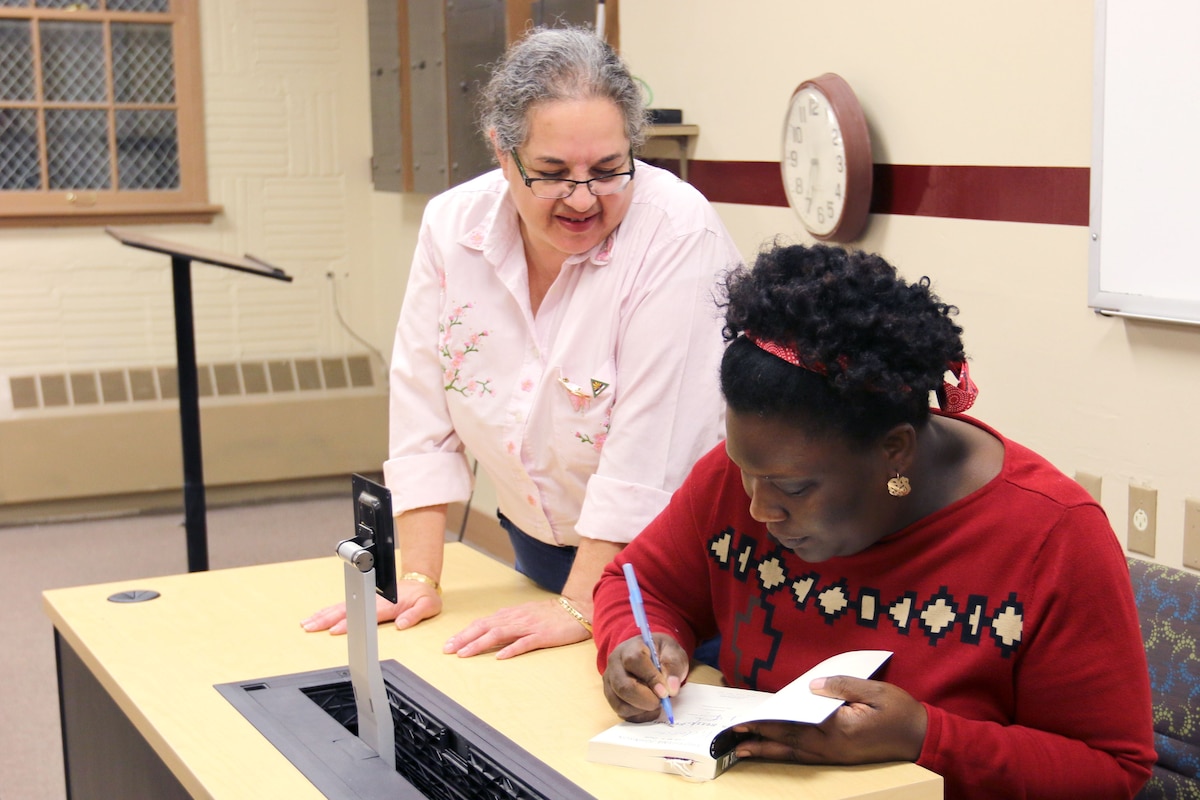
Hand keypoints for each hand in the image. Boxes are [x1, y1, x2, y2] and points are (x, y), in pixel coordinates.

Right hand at [300, 579, 441, 634]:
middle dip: (326, 619)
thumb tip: (402, 624)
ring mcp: (367, 598)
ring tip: (307, 623)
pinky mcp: (364, 599)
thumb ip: (415, 615)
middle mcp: (374, 600)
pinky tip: (318, 617)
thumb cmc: (423, 596)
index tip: (334, 630)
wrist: (420, 582)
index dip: (349, 623)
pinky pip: (344, 605)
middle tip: (310, 627)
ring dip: (323, 615)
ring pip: (341, 606)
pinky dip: (328, 611)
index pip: (365, 615)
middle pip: (347, 610)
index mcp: (387, 604)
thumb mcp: (427, 606)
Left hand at [442, 595, 592, 658]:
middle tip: (448, 650)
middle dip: (464, 638)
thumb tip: (489, 630)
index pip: (482, 623)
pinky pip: (525, 643)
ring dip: (480, 643)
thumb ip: (508, 622)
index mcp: (511, 614)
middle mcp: (516, 618)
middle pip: (485, 627)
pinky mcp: (543, 635)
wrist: (577, 609)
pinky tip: (500, 657)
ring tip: (465, 653)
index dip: (464, 633)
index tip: (449, 643)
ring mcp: (529, 626)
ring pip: (499, 634)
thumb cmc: (552, 614)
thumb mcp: (526, 614)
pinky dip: (511, 649)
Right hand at [602, 633, 688, 721]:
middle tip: (662, 702)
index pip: (634, 661)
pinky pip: (621, 713)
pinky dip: (638, 716)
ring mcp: (610, 682)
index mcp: (629, 648)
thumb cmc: (661, 653)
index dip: (651, 678)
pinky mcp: (611, 697)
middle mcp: (614, 664)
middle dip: (646, 700)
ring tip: (656, 703)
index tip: (665, 691)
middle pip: (623, 686)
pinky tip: (649, 709)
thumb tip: (671, 689)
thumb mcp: (673, 652)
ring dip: (642, 710)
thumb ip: (674, 666)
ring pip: (620, 704)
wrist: (648, 656)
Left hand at [733, 676, 926, 764]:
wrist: (923, 737)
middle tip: (734, 738)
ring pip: (796, 754)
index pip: (795, 725)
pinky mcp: (841, 757)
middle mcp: (834, 747)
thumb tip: (812, 684)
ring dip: (769, 751)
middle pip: (790, 743)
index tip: (746, 722)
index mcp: (840, 729)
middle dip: (760, 739)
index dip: (769, 723)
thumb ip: (842, 685)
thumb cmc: (900, 712)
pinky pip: (808, 757)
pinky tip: (776, 751)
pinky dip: (788, 754)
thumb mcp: (874, 691)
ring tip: (745, 750)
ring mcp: (837, 755)